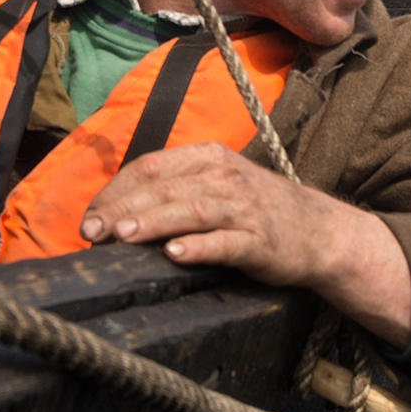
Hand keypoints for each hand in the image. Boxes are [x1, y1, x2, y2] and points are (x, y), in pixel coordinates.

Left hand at [79, 142, 410, 346]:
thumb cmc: (258, 210)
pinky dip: (200, 247)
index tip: (89, 216)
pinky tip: (176, 254)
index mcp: (209, 157)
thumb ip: (175, 189)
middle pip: (163, 188)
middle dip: (122, 208)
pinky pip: (226, 242)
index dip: (115, 190)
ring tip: (123, 235)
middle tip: (91, 230)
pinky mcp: (261, 242)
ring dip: (153, 222)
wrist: (321, 232)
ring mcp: (245, 209)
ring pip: (190, 210)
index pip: (151, 166)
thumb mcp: (218, 184)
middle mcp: (225, 177)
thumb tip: (117, 209)